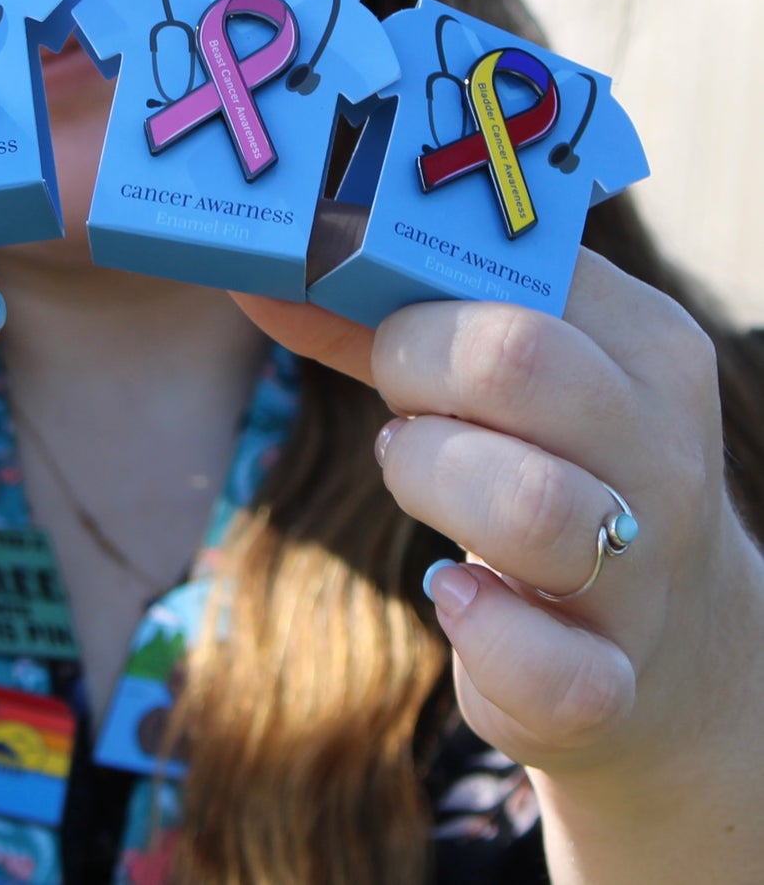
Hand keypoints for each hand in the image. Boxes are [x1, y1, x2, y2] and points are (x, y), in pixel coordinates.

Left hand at [233, 251, 763, 789]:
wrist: (683, 641)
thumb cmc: (552, 467)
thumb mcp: (502, 384)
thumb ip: (382, 326)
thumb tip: (263, 279)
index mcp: (641, 347)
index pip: (516, 268)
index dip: (410, 289)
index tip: (374, 317)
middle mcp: (662, 451)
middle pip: (515, 361)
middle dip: (411, 370)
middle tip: (400, 408)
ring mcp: (648, 572)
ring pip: (528, 504)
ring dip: (430, 481)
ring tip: (421, 481)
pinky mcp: (615, 679)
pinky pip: (556, 670)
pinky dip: (487, 638)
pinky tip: (455, 599)